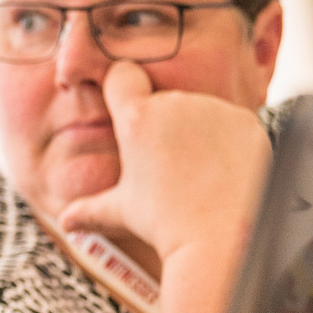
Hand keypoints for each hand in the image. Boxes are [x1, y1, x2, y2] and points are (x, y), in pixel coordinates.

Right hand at [57, 61, 270, 260]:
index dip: (121, 88)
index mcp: (137, 118)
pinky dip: (227, 141)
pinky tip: (224, 172)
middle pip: (163, 98)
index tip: (126, 109)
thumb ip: (90, 208)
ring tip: (199, 173)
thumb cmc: (166, 224)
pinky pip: (231, 123)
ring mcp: (214, 109)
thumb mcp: (122, 212)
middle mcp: (175, 103)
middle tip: (168, 165)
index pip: (121, 74)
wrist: (221, 238)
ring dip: (196, 131)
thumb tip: (66, 221)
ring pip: (198, 110)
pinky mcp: (247, 120)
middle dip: (163, 122)